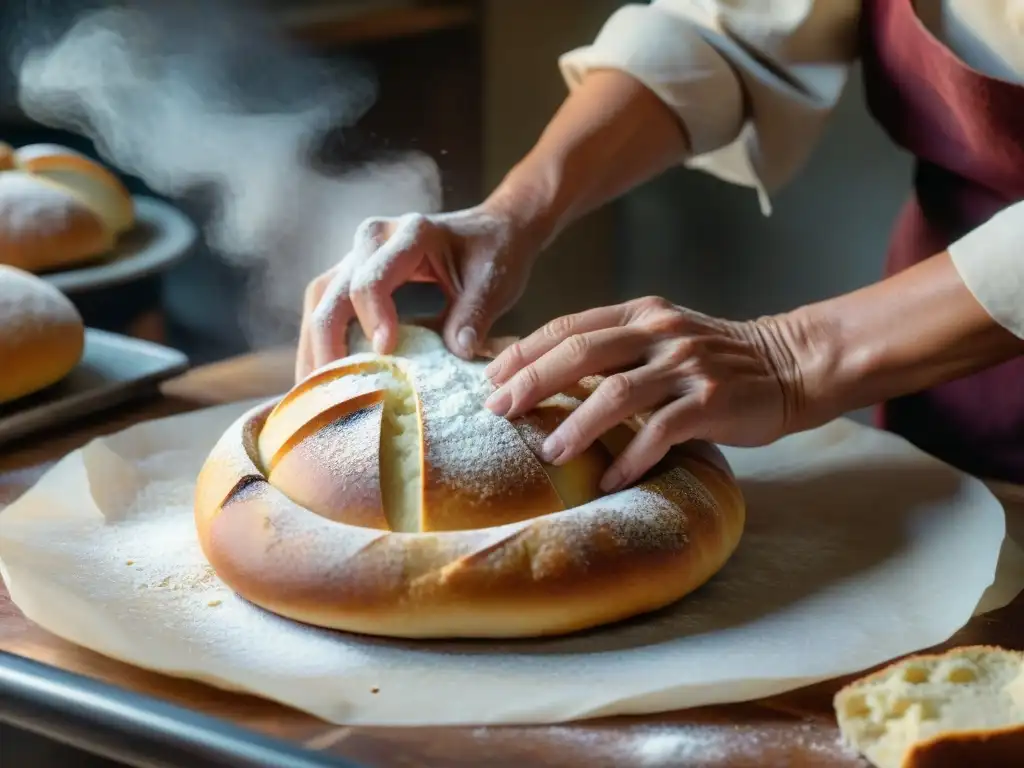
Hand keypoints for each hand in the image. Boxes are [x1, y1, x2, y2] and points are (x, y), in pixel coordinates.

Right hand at [296, 202, 540, 380]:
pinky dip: (319, 342)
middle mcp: (373, 238)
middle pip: (332, 292)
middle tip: (331, 393)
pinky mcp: (352, 273)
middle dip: (327, 344)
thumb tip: (458, 352)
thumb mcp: (494, 282)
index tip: (384, 353)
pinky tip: (321, 380)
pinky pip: (325, 305)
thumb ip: (475, 314)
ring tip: (314, 395)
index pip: (372, 279)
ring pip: (318, 299)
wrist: (491, 231)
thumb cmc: (493, 254)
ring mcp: (357, 254)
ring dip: (312, 347)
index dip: (372, 318)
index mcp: (411, 233)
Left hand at [483, 297, 810, 492]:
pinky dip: (630, 457)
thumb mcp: (661, 337)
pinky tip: (609, 480)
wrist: (789, 364)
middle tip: (498, 412)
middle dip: (532, 382)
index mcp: (641, 313)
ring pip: (616, 393)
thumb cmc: (713, 359)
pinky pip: (660, 432)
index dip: (525, 351)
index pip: (570, 327)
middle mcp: (659, 332)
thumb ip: (614, 348)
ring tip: (548, 453)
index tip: (491, 378)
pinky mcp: (710, 400)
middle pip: (581, 353)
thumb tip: (546, 374)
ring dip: (576, 426)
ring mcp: (686, 365)